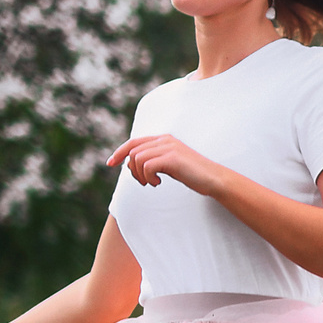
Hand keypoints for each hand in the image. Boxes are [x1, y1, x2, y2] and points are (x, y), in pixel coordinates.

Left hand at [106, 133, 225, 195]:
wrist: (213, 179)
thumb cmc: (192, 174)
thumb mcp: (169, 164)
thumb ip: (153, 159)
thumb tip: (130, 163)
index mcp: (164, 139)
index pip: (133, 142)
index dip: (119, 152)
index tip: (110, 163)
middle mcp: (165, 140)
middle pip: (133, 151)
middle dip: (132, 170)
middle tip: (142, 182)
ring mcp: (169, 147)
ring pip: (137, 159)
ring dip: (140, 175)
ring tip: (151, 183)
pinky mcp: (172, 158)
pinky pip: (147, 166)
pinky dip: (148, 178)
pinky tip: (158, 183)